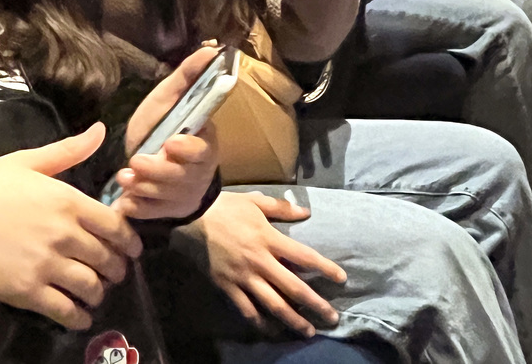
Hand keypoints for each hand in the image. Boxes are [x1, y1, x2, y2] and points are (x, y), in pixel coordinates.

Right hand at [0, 123, 142, 329]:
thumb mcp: (27, 160)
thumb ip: (69, 150)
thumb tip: (101, 130)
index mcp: (67, 201)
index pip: (115, 226)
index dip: (128, 240)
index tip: (130, 248)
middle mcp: (64, 234)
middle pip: (107, 258)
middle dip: (116, 268)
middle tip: (114, 272)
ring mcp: (47, 265)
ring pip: (91, 286)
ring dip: (99, 292)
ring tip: (96, 293)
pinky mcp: (28, 292)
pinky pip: (65, 311)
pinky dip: (78, 317)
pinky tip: (79, 316)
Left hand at [116, 46, 219, 219]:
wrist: (151, 159)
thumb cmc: (163, 124)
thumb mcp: (171, 98)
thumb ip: (188, 76)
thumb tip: (210, 49)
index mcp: (204, 144)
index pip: (202, 150)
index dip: (187, 149)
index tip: (170, 142)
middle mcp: (199, 173)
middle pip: (182, 177)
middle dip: (158, 171)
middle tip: (136, 163)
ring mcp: (185, 195)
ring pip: (166, 196)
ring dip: (143, 187)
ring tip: (124, 178)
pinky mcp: (169, 212)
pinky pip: (153, 214)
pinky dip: (138, 208)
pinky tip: (125, 201)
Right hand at [188, 191, 345, 335]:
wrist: (190, 217)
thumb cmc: (224, 207)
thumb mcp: (254, 201)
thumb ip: (281, 208)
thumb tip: (306, 212)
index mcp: (269, 239)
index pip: (305, 256)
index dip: (326, 268)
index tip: (341, 278)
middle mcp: (260, 261)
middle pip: (294, 288)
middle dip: (316, 304)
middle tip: (332, 318)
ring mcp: (243, 277)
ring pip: (273, 304)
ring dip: (293, 319)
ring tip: (308, 331)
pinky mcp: (227, 286)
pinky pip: (246, 309)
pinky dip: (260, 322)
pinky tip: (271, 330)